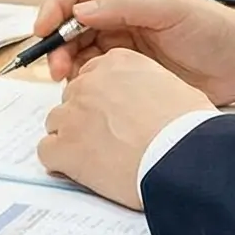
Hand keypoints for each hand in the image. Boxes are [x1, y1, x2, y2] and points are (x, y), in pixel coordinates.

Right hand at [31, 0, 234, 100]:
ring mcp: (122, 44)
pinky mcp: (128, 72)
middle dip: (56, 43)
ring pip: (78, 51)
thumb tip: (81, 10)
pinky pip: (95, 74)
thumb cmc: (213, 28)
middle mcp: (118, 15)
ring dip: (66, 64)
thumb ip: (125, 5)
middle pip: (71, 24)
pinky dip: (82, 81)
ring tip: (68, 82)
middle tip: (56, 68)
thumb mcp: (171, 8)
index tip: (43, 30)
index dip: (54, 8)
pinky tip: (85, 91)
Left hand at [38, 51, 215, 210]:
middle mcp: (89, 83)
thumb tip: (147, 98)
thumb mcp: (173, 88)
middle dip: (84, 117)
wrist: (183, 159)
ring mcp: (73, 115)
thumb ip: (146, 85)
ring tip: (97, 157)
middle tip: (107, 138)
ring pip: (56, 122)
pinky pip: (47, 151)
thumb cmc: (187, 128)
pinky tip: (81, 170)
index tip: (111, 113)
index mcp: (116, 63)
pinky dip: (60, 162)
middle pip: (72, 97)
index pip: (91, 75)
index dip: (100, 98)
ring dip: (71, 138)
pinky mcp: (65, 147)